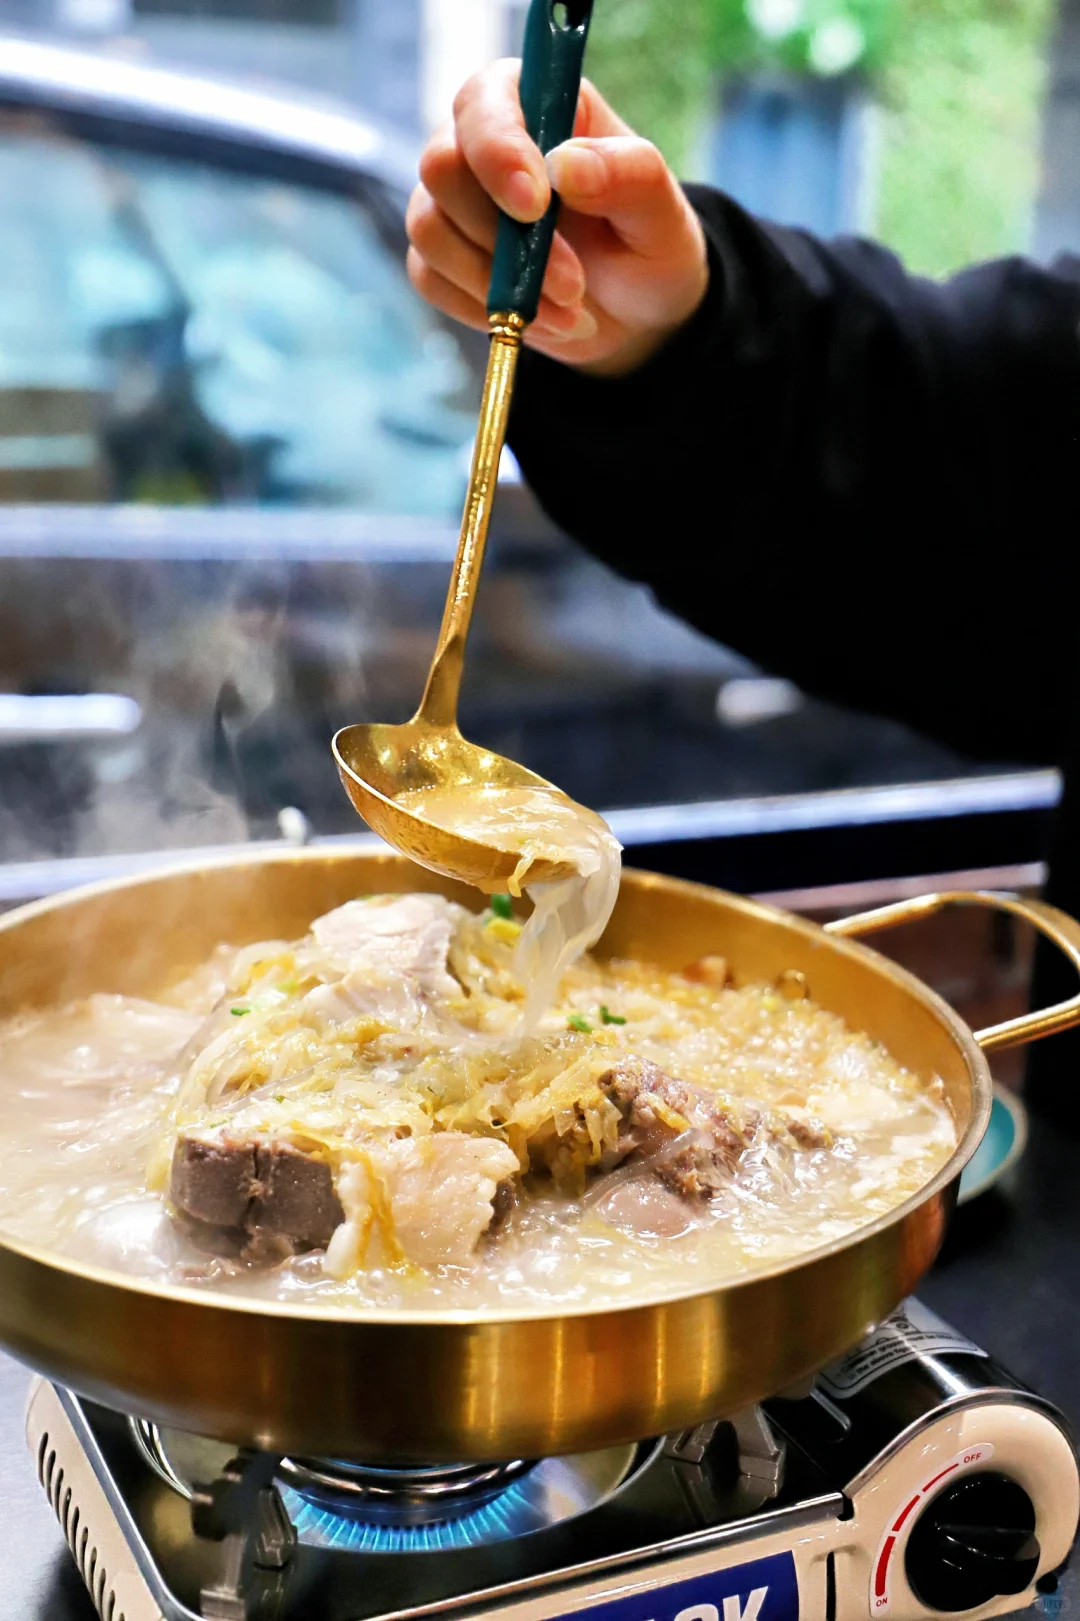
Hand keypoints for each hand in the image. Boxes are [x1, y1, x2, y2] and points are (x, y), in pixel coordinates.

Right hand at [406, 60, 708, 376]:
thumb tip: (565, 164)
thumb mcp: (661, 212)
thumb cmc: (645, 243)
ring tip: (567, 309)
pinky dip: (484, 309)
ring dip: (498, 282)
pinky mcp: (440, 258)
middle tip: (571, 284)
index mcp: (532, 101)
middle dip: (504, 238)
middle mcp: (478, 142)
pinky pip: (431, 279)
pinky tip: (534, 320)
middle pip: (441, 167)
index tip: (536, 207)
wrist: (631, 312)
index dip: (499, 152)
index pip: (483, 103)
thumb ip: (629, 176)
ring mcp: (451, 202)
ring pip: (431, 230)